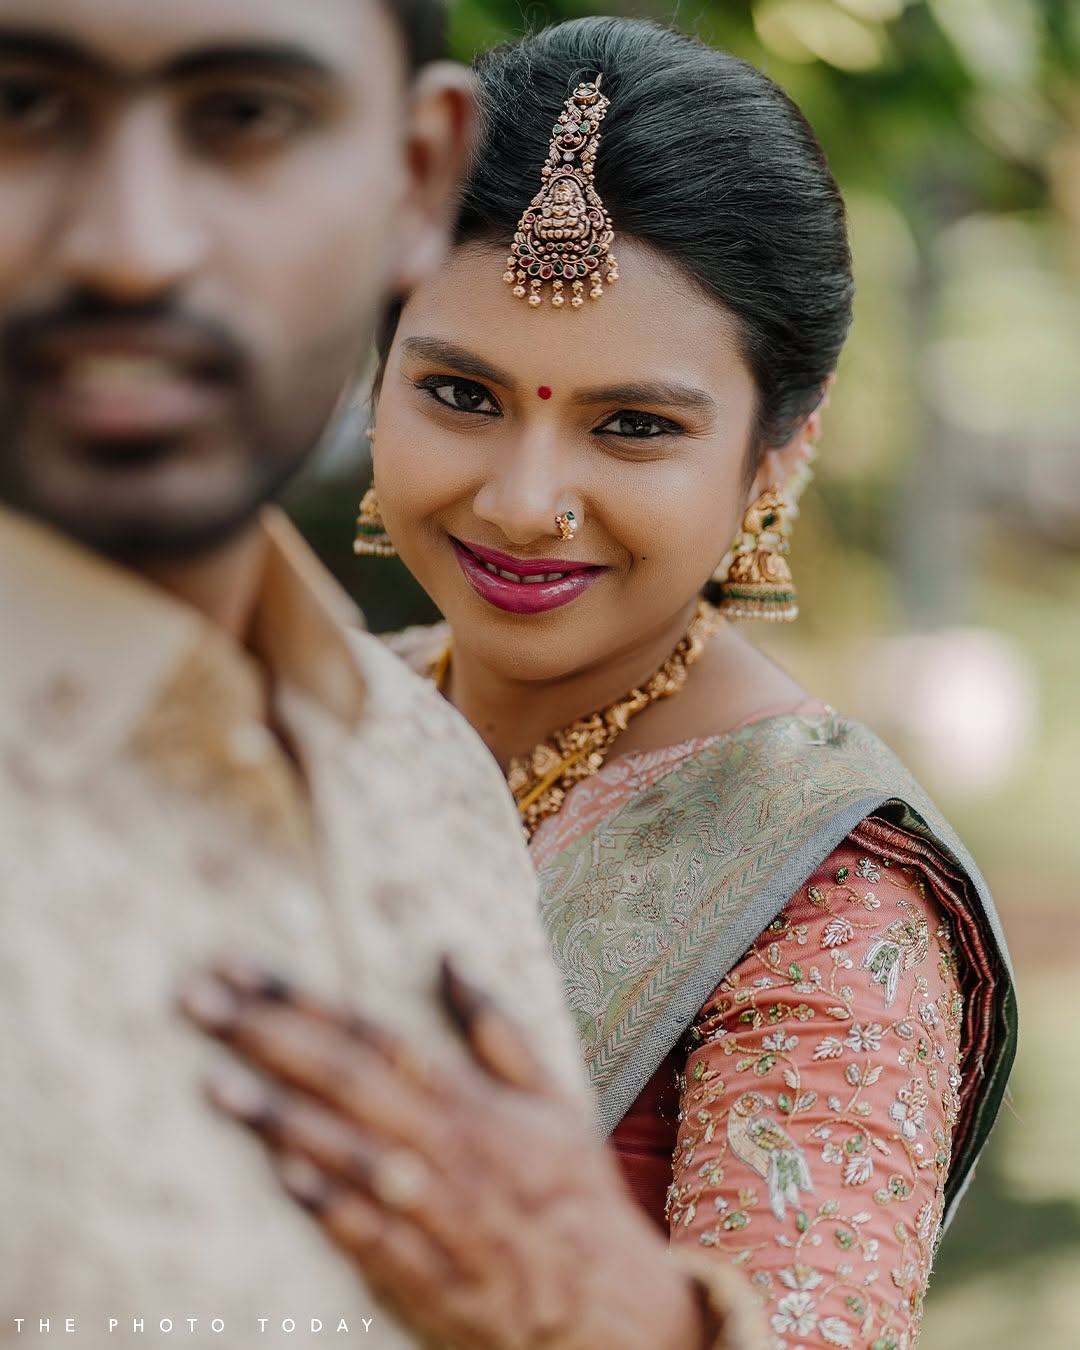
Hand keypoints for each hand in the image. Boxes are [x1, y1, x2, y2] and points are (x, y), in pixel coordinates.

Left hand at [178, 958, 708, 1349]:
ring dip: (279, 1116)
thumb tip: (447, 958)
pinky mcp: (426, 1275)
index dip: (302, 998)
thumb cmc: (575, 1195)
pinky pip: (368, 1235)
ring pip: (347, 1152)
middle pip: (345, 1079)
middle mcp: (445, 1147)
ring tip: (214, 1082)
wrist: (611, 1312)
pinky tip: (282, 1176)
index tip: (239, 967)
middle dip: (267, 1036)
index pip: (372, 1032)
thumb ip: (493, 1028)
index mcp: (470, 1099)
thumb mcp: (552, 1099)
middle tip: (197, 1001)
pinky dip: (327, 1205)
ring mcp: (434, 1213)